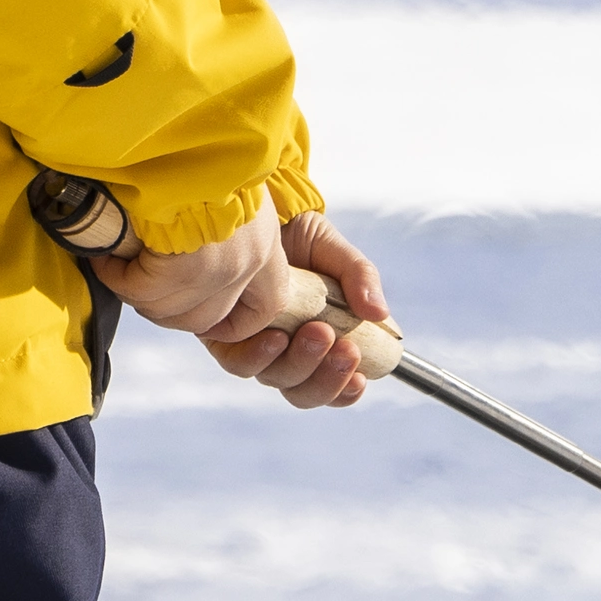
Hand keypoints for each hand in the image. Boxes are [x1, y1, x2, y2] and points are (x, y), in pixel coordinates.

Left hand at [96, 201, 390, 410]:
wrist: (254, 210)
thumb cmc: (296, 233)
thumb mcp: (335, 253)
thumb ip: (359, 279)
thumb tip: (379, 313)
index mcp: (314, 339)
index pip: (331, 382)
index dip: (344, 389)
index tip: (360, 378)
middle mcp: (281, 348)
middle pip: (301, 388)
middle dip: (325, 377)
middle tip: (342, 347)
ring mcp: (251, 343)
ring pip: (273, 378)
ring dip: (299, 363)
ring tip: (317, 333)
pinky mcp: (220, 334)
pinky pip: (239, 361)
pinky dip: (259, 355)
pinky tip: (274, 337)